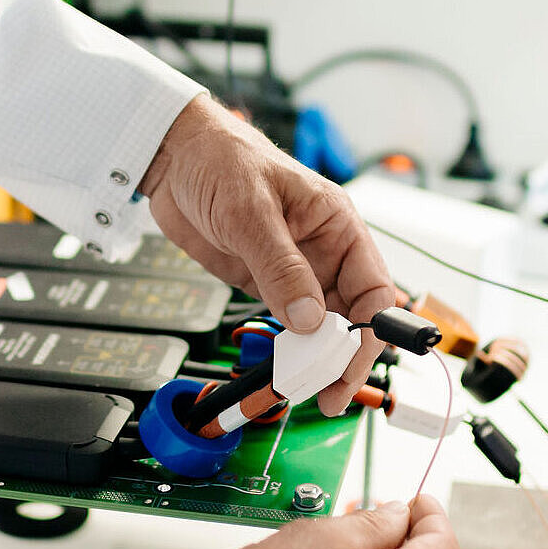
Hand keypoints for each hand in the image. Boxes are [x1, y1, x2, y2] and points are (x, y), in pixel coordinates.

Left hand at [142, 94, 397, 413]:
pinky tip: (281, 370)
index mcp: (337, 225)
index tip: (353, 359)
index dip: (370, 328)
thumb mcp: (251, 210)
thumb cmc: (221, 159)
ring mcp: (295, 270)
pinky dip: (287, 351)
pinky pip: (286, 324)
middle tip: (330, 392)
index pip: (373, 288)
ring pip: (321, 326)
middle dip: (344, 356)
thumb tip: (307, 319)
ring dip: (315, 359)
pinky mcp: (265, 282)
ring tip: (305, 389)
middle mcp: (323, 251)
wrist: (174, 156)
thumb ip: (280, 266)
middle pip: (351, 316)